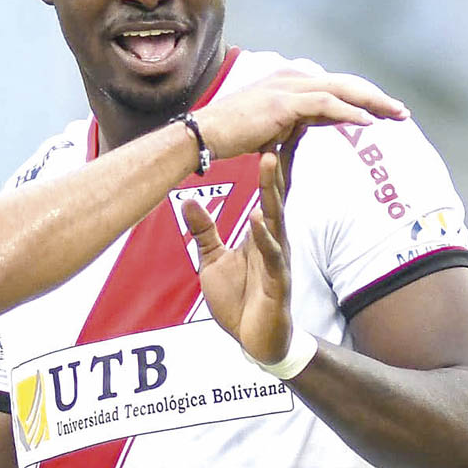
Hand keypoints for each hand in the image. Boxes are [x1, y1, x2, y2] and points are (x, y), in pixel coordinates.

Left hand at [182, 146, 298, 363]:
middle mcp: (274, 240)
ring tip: (271, 160)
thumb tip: (187, 200)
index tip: (276, 129)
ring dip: (273, 190)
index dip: (272, 163)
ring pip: (277, 218)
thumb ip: (203, 231)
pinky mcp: (277, 282)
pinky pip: (272, 256)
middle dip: (277, 163)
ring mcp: (278, 259)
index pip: (269, 192)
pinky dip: (264, 237)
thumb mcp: (213, 260)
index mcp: (262, 232)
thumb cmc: (241, 299)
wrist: (256, 340)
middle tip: (280, 128)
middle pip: (277, 194)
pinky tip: (260, 219)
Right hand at [194, 71, 407, 159]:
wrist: (205, 134)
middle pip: (346, 84)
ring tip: (395, 116)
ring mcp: (288, 88)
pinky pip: (326, 105)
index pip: (337, 86)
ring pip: (342, 90)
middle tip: (402, 112)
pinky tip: (368, 123)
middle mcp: (293, 78)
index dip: (365, 97)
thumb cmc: (234, 133)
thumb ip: (301, 119)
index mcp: (292, 81)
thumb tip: (324, 121)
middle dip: (377, 97)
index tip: (387, 112)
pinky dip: (349, 113)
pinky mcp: (284, 103)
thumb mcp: (275, 124)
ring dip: (373, 102)